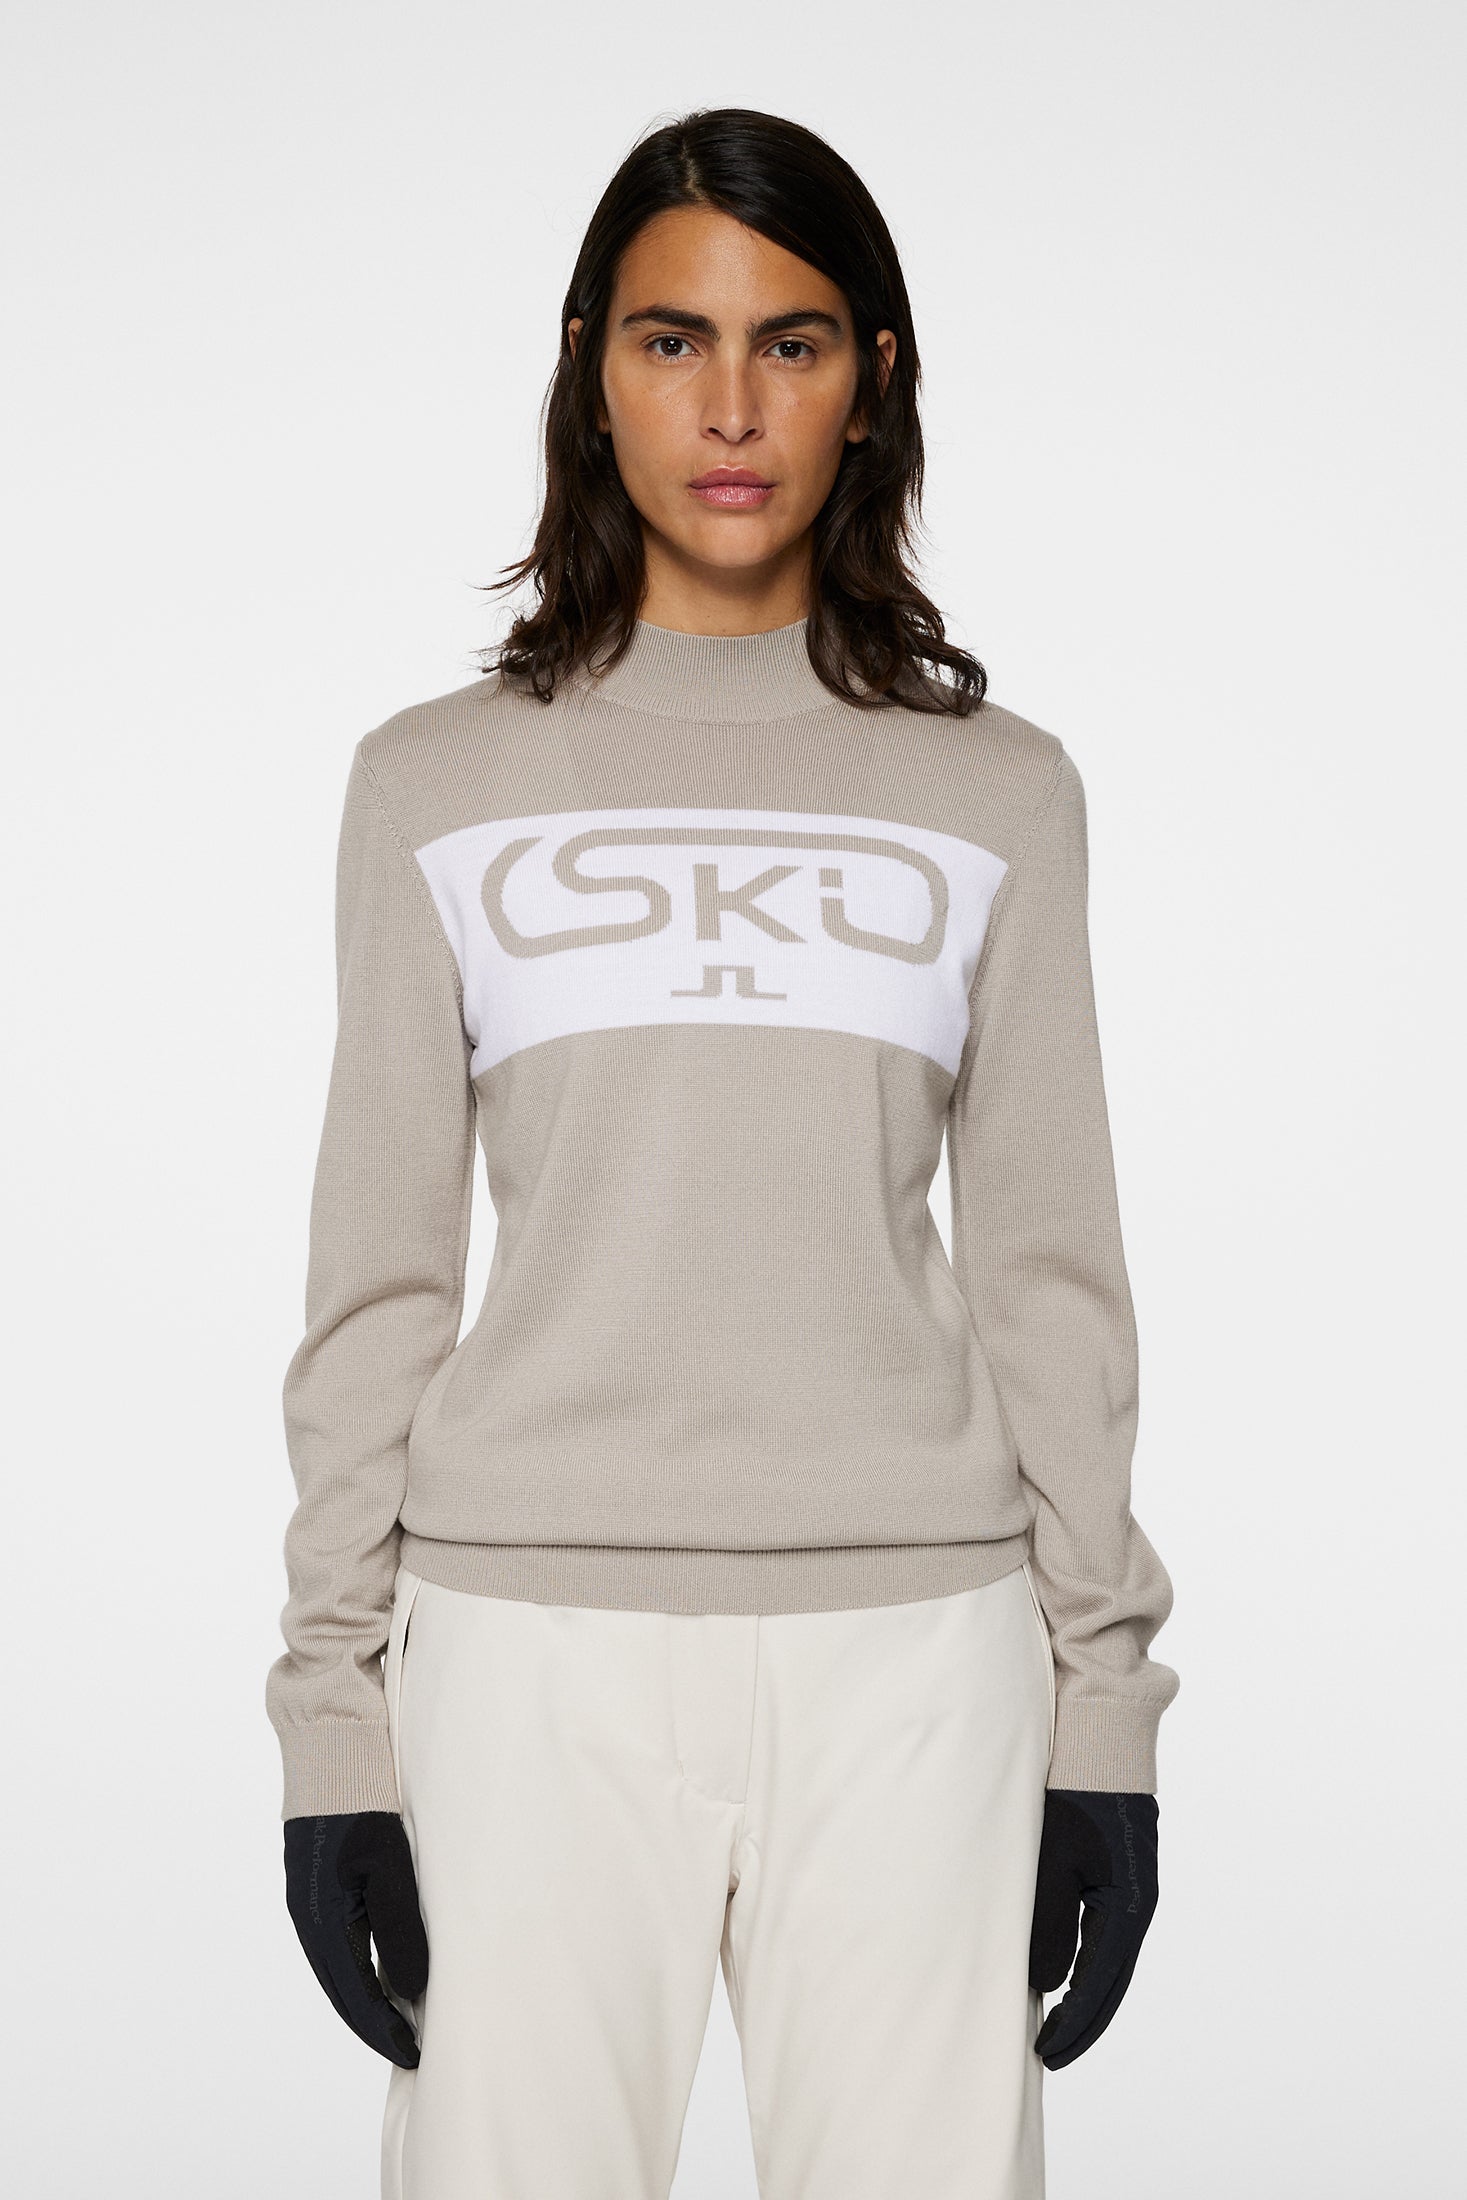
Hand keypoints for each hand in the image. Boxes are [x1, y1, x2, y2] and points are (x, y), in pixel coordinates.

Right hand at [283, 1811, 428, 2066]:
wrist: (330, 1754)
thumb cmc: (363, 1805)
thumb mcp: (389, 1867)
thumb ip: (399, 1930)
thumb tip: (409, 1991)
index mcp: (322, 1920)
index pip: (355, 1995)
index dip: (384, 2029)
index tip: (414, 2055)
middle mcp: (309, 1919)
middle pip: (341, 1991)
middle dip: (374, 2025)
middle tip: (410, 2051)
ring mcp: (309, 1905)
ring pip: (338, 1970)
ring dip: (365, 2000)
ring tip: (400, 2022)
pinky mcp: (316, 1890)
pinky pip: (336, 1946)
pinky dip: (358, 1970)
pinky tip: (380, 1973)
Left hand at [1028, 1789, 1158, 2068]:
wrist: (1098, 1741)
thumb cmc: (1074, 1794)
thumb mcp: (1054, 1859)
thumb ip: (1049, 1923)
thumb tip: (1044, 1984)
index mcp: (1129, 1906)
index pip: (1100, 1983)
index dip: (1074, 2023)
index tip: (1047, 2053)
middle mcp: (1136, 1905)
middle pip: (1110, 1980)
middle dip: (1082, 2020)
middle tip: (1049, 2055)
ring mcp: (1129, 1890)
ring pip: (1106, 1959)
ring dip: (1082, 1994)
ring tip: (1051, 2024)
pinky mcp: (1115, 1875)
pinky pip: (1100, 1933)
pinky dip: (1082, 1961)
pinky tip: (1059, 1972)